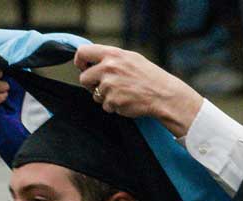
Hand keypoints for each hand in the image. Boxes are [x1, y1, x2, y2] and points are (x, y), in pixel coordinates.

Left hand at [74, 44, 203, 136]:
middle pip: (83, 78)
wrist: (163, 94)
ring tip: (123, 92)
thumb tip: (91, 60)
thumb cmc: (149, 76)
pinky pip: (105, 106)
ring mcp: (109, 85)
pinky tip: (127, 100)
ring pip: (95, 94)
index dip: (79, 61)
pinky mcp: (112, 101)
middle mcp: (109, 68)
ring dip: (105, 96)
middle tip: (106, 85)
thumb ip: (111, 58)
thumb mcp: (131, 58)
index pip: (83, 52)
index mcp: (113, 54)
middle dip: (91, 84)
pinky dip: (114, 106)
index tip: (83, 67)